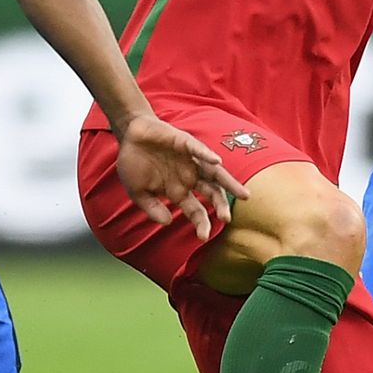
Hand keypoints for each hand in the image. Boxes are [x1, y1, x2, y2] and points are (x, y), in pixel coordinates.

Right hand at [115, 113, 250, 241]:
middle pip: (212, 193)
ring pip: (214, 172)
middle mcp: (189, 177)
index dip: (201, 222)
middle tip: (227, 219)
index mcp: (178, 191)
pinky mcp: (184, 142)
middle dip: (220, 206)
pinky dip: (206, 154)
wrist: (129, 136)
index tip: (203, 237)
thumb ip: (152, 208)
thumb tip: (167, 222)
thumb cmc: (135, 164)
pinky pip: (198, 149)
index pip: (195, 210)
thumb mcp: (138, 192)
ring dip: (228, 183)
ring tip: (242, 194)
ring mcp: (189, 160)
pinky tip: (216, 161)